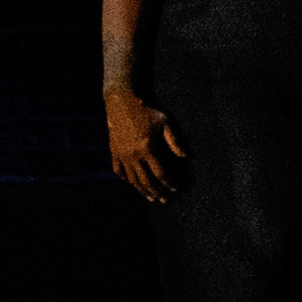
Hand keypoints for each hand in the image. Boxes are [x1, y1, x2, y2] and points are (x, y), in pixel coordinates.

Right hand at [104, 86, 184, 204]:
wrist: (121, 100)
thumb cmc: (146, 109)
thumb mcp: (166, 122)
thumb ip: (176, 141)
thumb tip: (188, 158)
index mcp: (147, 148)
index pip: (161, 173)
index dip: (169, 183)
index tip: (176, 189)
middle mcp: (133, 155)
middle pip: (146, 180)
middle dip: (157, 192)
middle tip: (165, 200)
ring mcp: (121, 154)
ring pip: (132, 179)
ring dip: (142, 190)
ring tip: (150, 198)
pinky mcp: (113, 151)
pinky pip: (118, 170)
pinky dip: (125, 178)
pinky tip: (130, 182)